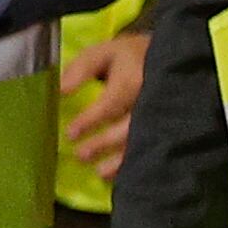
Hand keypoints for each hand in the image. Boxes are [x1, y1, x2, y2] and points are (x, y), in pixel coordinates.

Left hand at [62, 32, 154, 180]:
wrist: (165, 57)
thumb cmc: (126, 58)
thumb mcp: (103, 53)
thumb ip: (81, 69)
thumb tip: (62, 91)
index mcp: (134, 78)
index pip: (111, 103)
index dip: (90, 120)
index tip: (71, 134)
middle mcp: (150, 99)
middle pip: (128, 126)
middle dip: (104, 143)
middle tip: (80, 155)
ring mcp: (159, 115)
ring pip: (142, 141)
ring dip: (120, 159)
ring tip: (99, 172)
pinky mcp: (164, 126)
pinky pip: (151, 148)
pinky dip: (132, 163)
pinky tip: (116, 174)